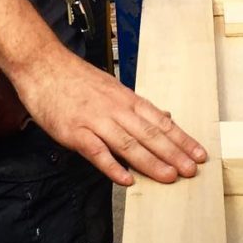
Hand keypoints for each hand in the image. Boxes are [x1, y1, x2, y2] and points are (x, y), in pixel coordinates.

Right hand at [15, 49, 206, 185]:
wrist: (43, 64)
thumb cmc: (75, 77)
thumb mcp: (111, 86)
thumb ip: (135, 105)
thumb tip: (165, 117)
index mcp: (125, 98)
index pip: (159, 120)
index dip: (181, 138)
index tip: (198, 153)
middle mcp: (114, 108)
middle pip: (149, 133)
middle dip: (173, 153)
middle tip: (191, 170)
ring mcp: (95, 119)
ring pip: (128, 143)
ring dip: (150, 161)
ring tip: (169, 176)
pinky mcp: (74, 131)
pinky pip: (96, 151)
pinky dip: (112, 165)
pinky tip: (126, 179)